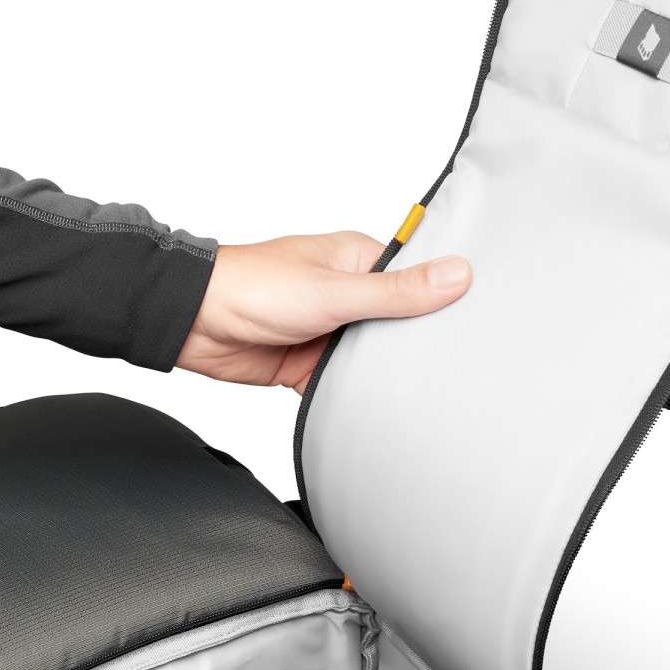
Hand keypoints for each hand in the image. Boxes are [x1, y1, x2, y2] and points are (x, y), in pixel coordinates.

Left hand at [176, 231, 471, 391]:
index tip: (478, 318)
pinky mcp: (307, 365)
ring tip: (424, 392)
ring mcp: (327, 331)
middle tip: (457, 367)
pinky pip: (340, 384)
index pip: (416, 278)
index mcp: (357, 260)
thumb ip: (395, 292)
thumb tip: (456, 274)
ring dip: (381, 373)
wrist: (191, 323)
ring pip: (370, 358)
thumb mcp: (334, 290)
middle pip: (397, 323)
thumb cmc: (251, 285)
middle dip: (415, 343)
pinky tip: (376, 409)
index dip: (443, 298)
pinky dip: (352, 396)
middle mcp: (346, 294)